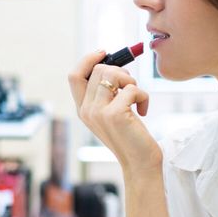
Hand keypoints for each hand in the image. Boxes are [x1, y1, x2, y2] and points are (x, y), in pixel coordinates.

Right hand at [67, 49, 161, 174]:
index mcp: (83, 109)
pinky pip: (131, 89)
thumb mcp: (112, 113)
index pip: (74, 75)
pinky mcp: (115, 114)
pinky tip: (143, 110)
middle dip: (120, 72)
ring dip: (131, 81)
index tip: (104, 53)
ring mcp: (98, 112)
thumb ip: (106, 94)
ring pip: (112, 74)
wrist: (139, 163)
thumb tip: (114, 65)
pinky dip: (143, 96)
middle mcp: (86, 110)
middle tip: (131, 88)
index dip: (88, 60)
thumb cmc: (130, 136)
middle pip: (98, 70)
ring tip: (136, 98)